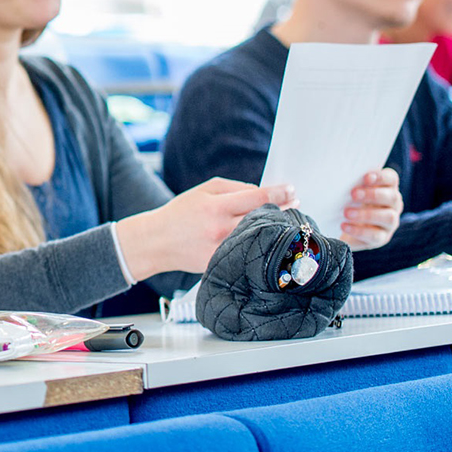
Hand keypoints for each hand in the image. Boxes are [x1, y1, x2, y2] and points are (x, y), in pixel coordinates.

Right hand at [119, 177, 295, 278]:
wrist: (156, 242)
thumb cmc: (180, 213)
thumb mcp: (203, 190)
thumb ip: (234, 188)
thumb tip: (261, 193)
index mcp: (216, 207)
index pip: (258, 197)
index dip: (280, 192)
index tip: (292, 189)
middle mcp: (221, 229)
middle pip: (264, 217)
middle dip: (283, 208)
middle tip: (294, 203)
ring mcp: (222, 249)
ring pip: (259, 236)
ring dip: (274, 227)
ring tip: (281, 220)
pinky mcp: (221, 264)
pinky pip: (247, 252)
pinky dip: (258, 244)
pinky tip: (263, 239)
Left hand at [339, 169, 401, 249]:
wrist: (341, 226)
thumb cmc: (345, 201)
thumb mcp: (347, 191)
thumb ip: (348, 183)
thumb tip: (335, 175)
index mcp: (386, 188)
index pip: (392, 179)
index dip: (381, 177)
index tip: (366, 177)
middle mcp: (393, 204)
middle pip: (392, 197)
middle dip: (373, 195)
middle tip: (353, 194)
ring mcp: (390, 223)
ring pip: (388, 217)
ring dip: (367, 215)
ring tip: (347, 213)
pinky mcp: (382, 238)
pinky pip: (375, 236)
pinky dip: (359, 231)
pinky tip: (345, 226)